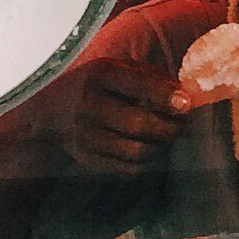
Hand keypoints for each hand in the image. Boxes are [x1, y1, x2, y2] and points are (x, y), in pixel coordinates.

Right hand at [47, 57, 194, 174]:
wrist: (51, 112)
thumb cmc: (98, 87)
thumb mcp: (118, 69)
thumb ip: (151, 77)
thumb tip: (185, 96)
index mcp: (100, 75)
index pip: (138, 85)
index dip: (167, 96)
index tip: (187, 103)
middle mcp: (89, 104)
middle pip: (140, 124)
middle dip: (171, 127)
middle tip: (182, 124)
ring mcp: (86, 135)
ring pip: (137, 151)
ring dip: (161, 146)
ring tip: (166, 136)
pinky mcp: (88, 159)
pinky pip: (129, 168)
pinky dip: (147, 161)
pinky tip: (148, 148)